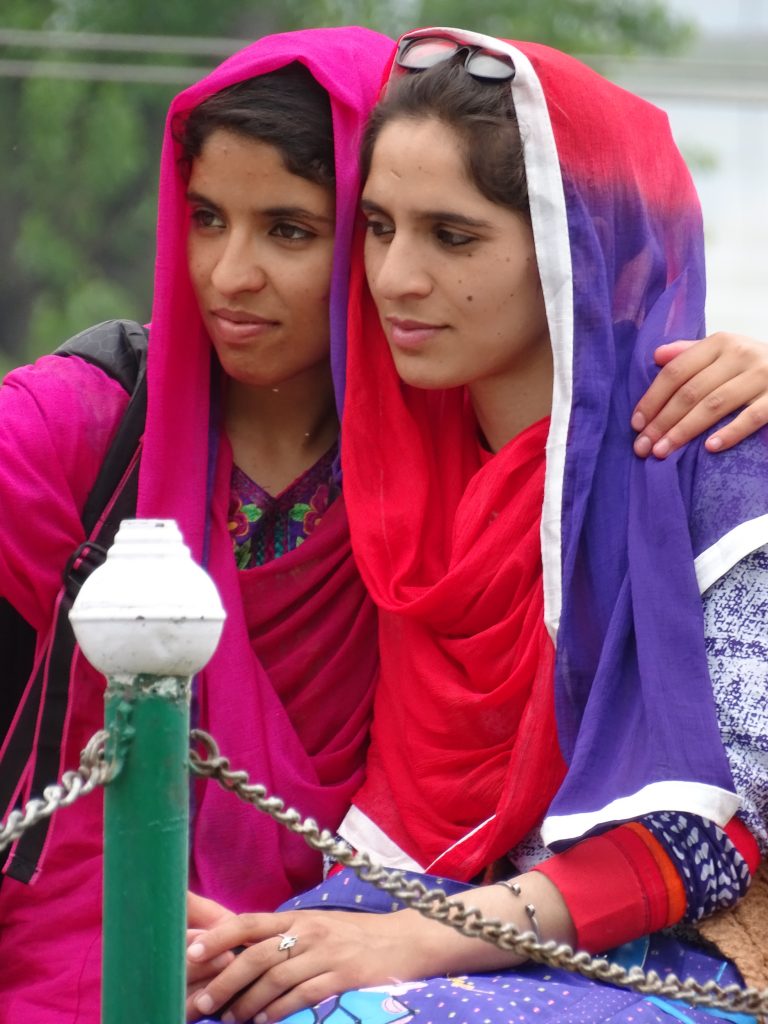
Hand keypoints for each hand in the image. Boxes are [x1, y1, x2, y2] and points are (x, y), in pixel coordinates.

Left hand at [185, 872, 572, 1022]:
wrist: (406, 940)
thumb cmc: (356, 937)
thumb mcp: (319, 927)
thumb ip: (284, 937)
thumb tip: (240, 953)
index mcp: (298, 916)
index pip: (248, 922)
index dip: (218, 938)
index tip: (191, 954)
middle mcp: (308, 930)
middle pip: (254, 954)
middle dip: (224, 982)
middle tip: (201, 1005)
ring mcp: (326, 952)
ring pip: (274, 978)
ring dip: (246, 1003)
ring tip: (229, 1020)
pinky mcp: (343, 975)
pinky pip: (302, 995)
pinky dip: (278, 1011)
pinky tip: (264, 1022)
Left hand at [631, 332, 767, 457]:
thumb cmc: (751, 364)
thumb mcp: (723, 352)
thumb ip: (689, 353)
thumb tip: (656, 357)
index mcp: (720, 342)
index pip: (676, 372)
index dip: (653, 398)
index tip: (636, 424)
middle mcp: (740, 355)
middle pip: (690, 391)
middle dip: (662, 422)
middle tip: (643, 447)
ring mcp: (762, 376)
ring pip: (714, 406)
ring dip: (684, 431)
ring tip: (663, 451)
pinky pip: (751, 418)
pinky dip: (729, 433)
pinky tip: (708, 448)